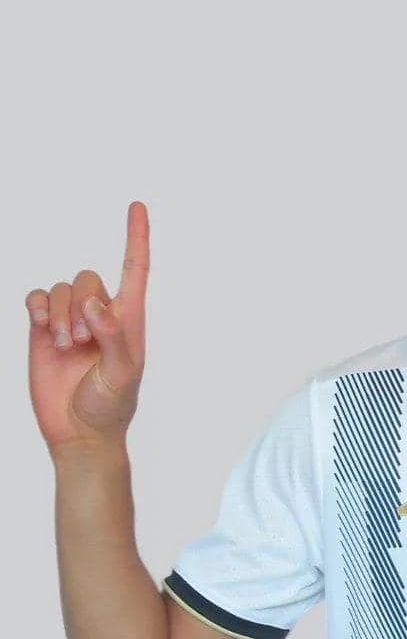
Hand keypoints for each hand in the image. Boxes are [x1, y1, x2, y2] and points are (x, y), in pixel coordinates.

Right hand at [25, 201, 148, 455]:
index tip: (137, 206)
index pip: (135, 270)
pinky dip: (38, 306)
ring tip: (64, 346)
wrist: (78, 431)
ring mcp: (71, 321)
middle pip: (88, 277)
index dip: (136, 237)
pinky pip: (37, 297)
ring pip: (61, 288)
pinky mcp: (43, 330)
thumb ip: (114, 337)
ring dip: (60, 313)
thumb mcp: (122, 375)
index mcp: (129, 321)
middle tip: (79, 343)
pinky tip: (42, 326)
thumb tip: (96, 304)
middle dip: (79, 306)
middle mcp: (101, 315)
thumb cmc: (110, 406)